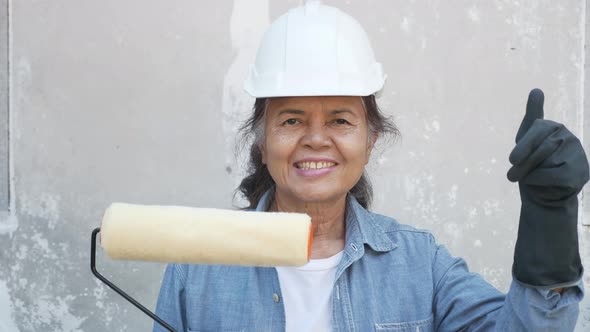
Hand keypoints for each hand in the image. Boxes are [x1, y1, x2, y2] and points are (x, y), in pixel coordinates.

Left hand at [508, 88, 588, 288]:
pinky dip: (543, 185)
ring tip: (531, 180)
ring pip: (546, 164)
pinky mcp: (582, 171)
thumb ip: (532, 115)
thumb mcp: (525, 139)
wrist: (540, 192)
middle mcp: (567, 136)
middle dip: (522, 166)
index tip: (512, 160)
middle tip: (512, 177)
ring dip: (531, 176)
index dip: (522, 147)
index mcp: (551, 126)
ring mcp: (577, 153)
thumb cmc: (530, 163)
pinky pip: (554, 178)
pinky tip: (545, 186)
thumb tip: (537, 89)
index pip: (536, 129)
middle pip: (540, 149)